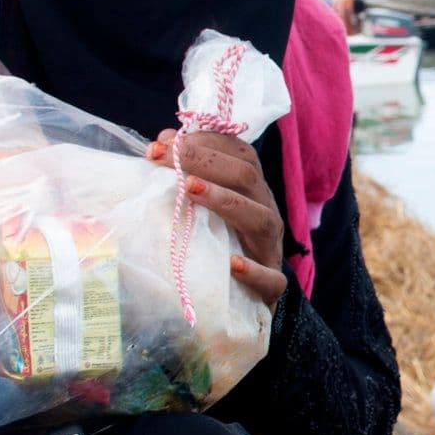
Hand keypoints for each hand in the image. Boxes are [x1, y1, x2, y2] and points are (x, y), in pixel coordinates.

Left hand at [152, 129, 286, 305]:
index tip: (162, 143)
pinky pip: (272, 278)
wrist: (250, 294)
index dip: (203, 142)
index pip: (238, 153)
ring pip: (260, 218)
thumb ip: (192, 172)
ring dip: (224, 201)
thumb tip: (165, 140)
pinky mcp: (273, 284)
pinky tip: (232, 265)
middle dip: (203, 161)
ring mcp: (270, 246)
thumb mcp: (209, 203)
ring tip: (190, 189)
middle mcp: (265, 209)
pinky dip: (254, 271)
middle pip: (245, 176)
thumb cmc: (223, 240)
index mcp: (252, 188)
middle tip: (162, 157)